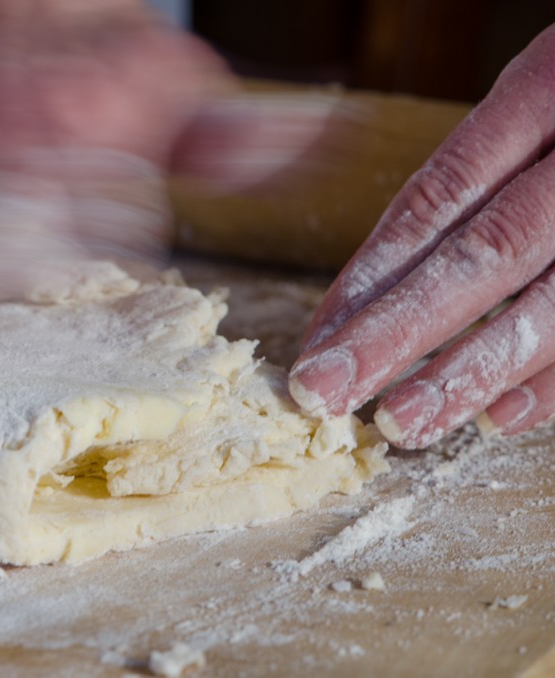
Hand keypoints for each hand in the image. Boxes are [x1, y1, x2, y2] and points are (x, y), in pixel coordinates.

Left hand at [289, 24, 554, 447]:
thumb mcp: (542, 97)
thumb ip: (480, 173)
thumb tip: (377, 285)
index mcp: (547, 89)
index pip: (439, 195)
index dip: (370, 272)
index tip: (317, 337)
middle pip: (484, 252)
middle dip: (396, 331)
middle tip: (324, 393)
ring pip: (551, 304)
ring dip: (470, 371)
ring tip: (402, 422)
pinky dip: (554, 379)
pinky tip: (498, 415)